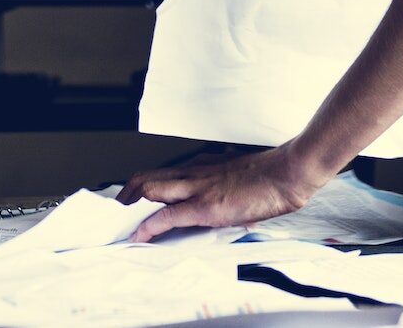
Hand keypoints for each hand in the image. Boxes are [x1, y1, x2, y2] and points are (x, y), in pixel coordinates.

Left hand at [119, 145, 329, 240]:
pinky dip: (148, 226)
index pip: (162, 173)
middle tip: (117, 210)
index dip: (142, 185)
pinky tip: (139, 235)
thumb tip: (219, 198)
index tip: (132, 196)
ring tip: (121, 223)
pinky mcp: (203, 206)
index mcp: (200, 166)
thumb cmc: (267, 177)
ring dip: (130, 207)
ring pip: (149, 190)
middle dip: (126, 194)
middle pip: (146, 178)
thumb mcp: (235, 175)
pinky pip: (167, 215)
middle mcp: (192, 173)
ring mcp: (196, 188)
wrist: (285, 173)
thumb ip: (220, 183)